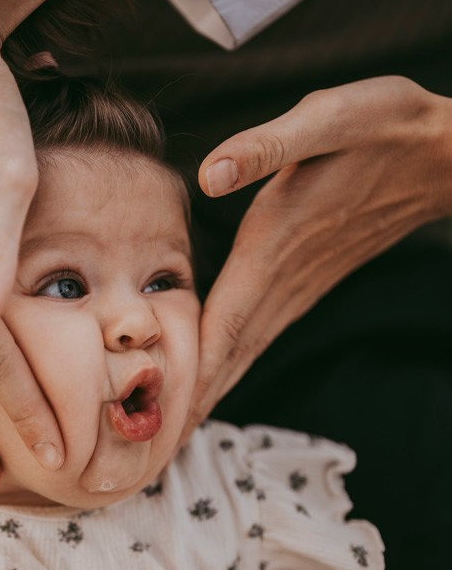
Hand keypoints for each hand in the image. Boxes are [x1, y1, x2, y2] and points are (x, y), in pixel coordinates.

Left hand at [186, 76, 451, 429]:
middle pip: (229, 356)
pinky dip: (230, 363)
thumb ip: (265, 148)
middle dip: (189, 405)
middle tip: (147, 451)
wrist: (438, 152)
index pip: (222, 326)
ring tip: (170, 431)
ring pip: (245, 352)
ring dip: (208, 392)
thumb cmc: (380, 127)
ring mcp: (298, 286)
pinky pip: (258, 333)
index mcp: (273, 247)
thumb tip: (211, 174)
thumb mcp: (325, 118)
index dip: (189, 376)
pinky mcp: (305, 281)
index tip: (158, 422)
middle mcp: (283, 279)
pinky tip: (212, 377)